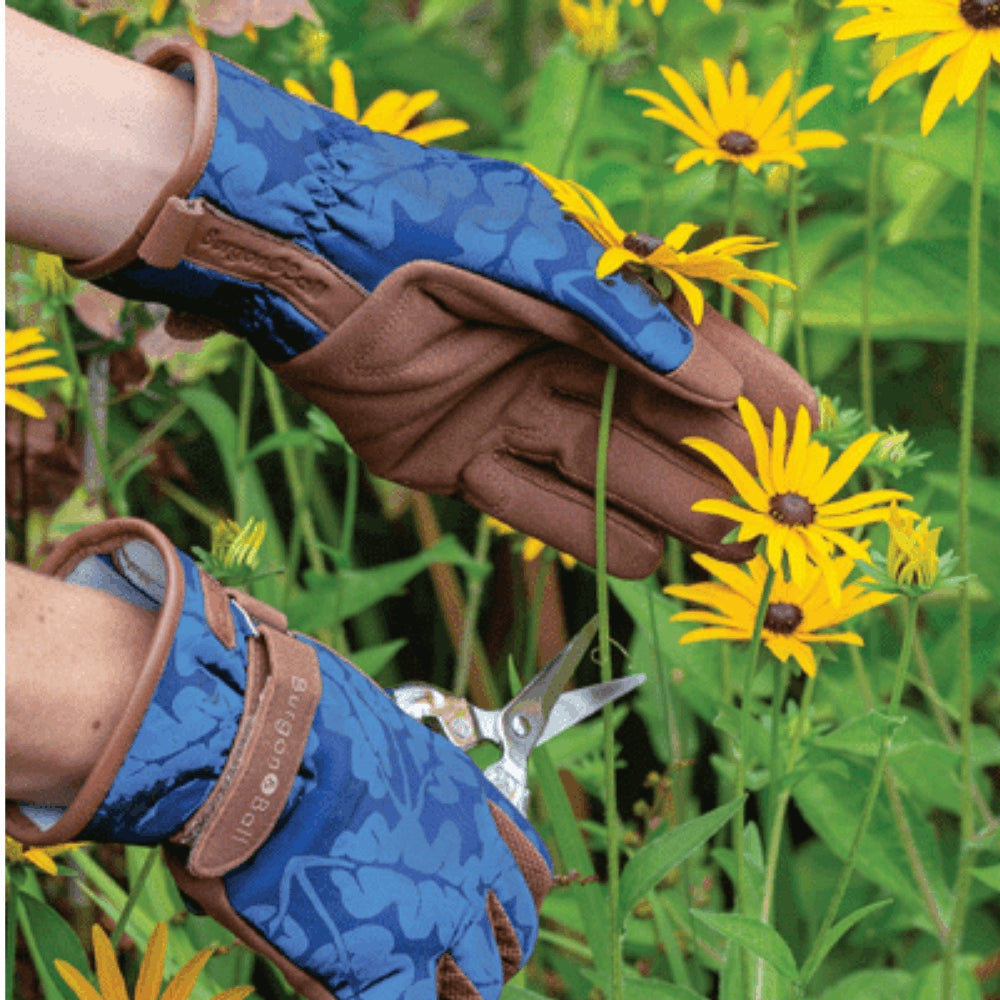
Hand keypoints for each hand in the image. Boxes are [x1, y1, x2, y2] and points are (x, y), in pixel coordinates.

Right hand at [6, 519, 550, 999]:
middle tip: (452, 965)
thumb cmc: (303, 723)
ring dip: (446, 990)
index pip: (530, 872)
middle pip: (514, 938)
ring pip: (477, 988)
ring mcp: (431, 920)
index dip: (511, 901)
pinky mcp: (380, 968)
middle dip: (487, 956)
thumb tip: (381, 807)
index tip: (489, 912)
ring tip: (412, 987)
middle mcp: (465, 864)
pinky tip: (351, 990)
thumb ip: (397, 788)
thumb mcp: (376, 744)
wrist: (265, 745)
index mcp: (465, 806)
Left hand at [66, 40, 816, 577]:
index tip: (810, 427)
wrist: (298, 256)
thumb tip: (714, 378)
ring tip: (725, 553)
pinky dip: (578, 530)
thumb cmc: (422, 227)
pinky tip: (641, 562)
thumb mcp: (532, 253)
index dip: (749, 387)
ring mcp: (504, 413)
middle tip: (778, 517)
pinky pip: (527, 503)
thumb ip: (619, 316)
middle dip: (716, 467)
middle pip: (650, 424)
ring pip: (598, 471)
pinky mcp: (454, 458)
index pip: (686, 350)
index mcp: (583, 300)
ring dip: (660, 510)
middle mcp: (551, 360)